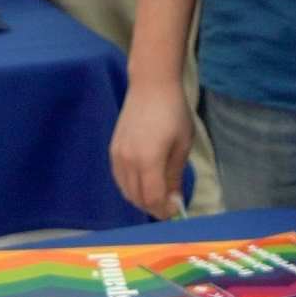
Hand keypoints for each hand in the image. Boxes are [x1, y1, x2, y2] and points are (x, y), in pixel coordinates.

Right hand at [109, 80, 191, 220]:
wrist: (150, 86)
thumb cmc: (173, 112)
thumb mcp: (182, 145)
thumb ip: (175, 175)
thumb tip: (175, 200)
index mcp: (148, 160)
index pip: (152, 198)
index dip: (164, 210)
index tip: (176, 210)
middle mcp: (128, 161)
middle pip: (137, 198)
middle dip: (154, 208)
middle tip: (169, 206)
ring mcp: (118, 155)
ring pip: (126, 190)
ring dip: (142, 199)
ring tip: (159, 195)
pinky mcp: (113, 150)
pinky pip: (120, 178)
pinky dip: (131, 187)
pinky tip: (145, 183)